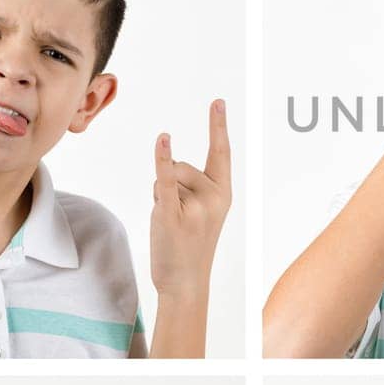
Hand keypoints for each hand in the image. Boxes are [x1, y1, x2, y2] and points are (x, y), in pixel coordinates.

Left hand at [150, 100, 231, 297]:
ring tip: (170, 222)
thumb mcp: (201, 212)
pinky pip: (165, 182)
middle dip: (170, 184)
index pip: (221, 152)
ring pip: (166, 177)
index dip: (218, 126)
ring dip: (159, 195)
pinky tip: (163, 140)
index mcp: (224, 194)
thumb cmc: (190, 245)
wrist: (185, 283)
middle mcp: (214, 198)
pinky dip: (163, 160)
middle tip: (178, 217)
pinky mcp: (172, 216)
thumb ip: (189, 184)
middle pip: (182, 166)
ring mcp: (195, 208)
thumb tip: (168, 161)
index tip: (217, 102)